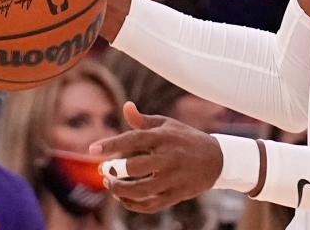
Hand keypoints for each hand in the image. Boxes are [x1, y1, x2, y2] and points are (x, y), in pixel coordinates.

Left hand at [91, 102, 222, 213]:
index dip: (112, 143)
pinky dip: (133, 204)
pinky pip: (150, 205)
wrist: (217, 159)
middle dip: (113, 171)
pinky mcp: (176, 195)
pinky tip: (123, 198)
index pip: (134, 139)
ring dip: (120, 190)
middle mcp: (168, 158)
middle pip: (134, 168)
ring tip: (110, 185)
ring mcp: (173, 178)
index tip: (92, 148)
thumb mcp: (168, 125)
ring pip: (140, 190)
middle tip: (103, 170)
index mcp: (164, 137)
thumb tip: (125, 106)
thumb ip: (143, 121)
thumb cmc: (186, 139)